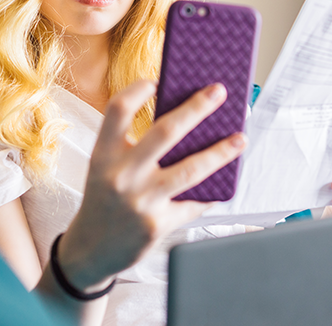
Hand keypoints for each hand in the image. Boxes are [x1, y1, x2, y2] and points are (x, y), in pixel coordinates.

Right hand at [57, 80, 246, 290]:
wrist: (91, 250)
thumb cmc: (104, 199)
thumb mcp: (105, 167)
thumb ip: (132, 145)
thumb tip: (185, 119)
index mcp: (103, 155)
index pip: (118, 109)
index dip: (138, 90)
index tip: (158, 80)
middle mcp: (121, 175)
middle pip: (166, 132)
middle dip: (198, 108)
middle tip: (219, 91)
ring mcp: (141, 201)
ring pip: (191, 169)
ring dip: (221, 152)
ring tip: (240, 139)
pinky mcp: (158, 224)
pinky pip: (194, 203)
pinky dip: (211, 192)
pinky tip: (224, 181)